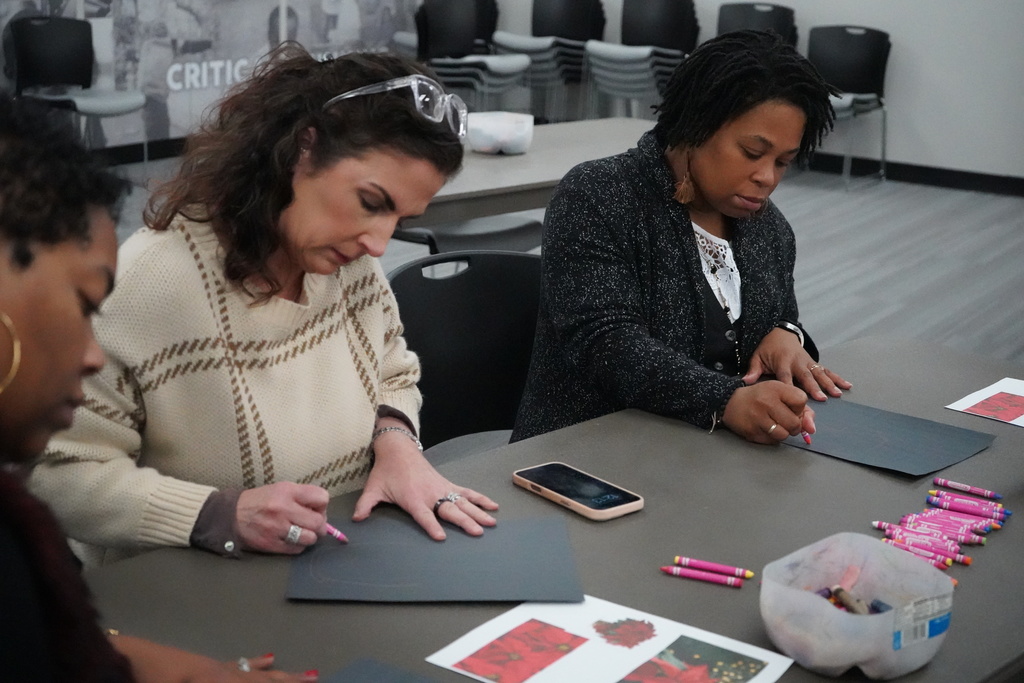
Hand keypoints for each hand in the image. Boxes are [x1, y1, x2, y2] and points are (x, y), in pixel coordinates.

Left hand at [113, 637, 317, 681]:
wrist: (113, 663)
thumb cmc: (147, 681)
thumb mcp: (191, 680)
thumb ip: (227, 675)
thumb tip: (255, 664)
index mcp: (217, 681)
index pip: (262, 682)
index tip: (312, 680)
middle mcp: (221, 674)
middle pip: (262, 679)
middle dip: (288, 681)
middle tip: (314, 677)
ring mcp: (210, 668)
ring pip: (253, 673)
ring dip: (276, 676)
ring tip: (302, 674)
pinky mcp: (196, 667)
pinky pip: (235, 667)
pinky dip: (254, 664)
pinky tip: (263, 656)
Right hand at [235, 482, 328, 553]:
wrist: (231, 515)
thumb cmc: (260, 501)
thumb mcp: (281, 489)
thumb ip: (302, 496)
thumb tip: (321, 509)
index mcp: (288, 491)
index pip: (322, 498)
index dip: (322, 505)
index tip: (316, 509)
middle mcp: (284, 509)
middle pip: (319, 522)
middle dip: (319, 525)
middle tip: (311, 524)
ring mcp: (278, 528)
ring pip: (310, 538)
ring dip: (310, 537)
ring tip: (302, 532)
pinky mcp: (272, 544)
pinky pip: (297, 549)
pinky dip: (298, 546)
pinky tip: (291, 540)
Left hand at [353, 429, 498, 539]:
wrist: (399, 449)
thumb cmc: (386, 471)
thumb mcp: (373, 488)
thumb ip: (365, 505)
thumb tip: (356, 519)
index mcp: (413, 498)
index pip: (424, 515)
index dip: (431, 526)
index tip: (441, 537)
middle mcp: (430, 493)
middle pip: (450, 510)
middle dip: (465, 521)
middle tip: (477, 532)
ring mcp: (442, 488)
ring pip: (463, 502)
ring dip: (478, 512)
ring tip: (491, 523)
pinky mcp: (447, 484)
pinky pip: (467, 492)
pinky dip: (480, 498)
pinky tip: (493, 506)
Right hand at [722, 381, 815, 443]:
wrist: (731, 402)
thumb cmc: (760, 397)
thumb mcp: (780, 394)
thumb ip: (801, 409)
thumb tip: (811, 429)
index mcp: (776, 388)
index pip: (801, 401)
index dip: (798, 407)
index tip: (789, 406)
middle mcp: (767, 402)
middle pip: (794, 423)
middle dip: (793, 425)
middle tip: (784, 420)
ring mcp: (758, 418)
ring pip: (784, 435)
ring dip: (783, 433)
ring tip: (775, 425)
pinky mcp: (751, 431)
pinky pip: (772, 441)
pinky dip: (772, 438)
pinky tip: (765, 429)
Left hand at [744, 328, 850, 400]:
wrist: (779, 332)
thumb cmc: (767, 348)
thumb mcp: (757, 357)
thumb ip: (753, 369)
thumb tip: (746, 381)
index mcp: (782, 362)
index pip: (786, 376)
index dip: (790, 386)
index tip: (795, 398)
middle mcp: (797, 362)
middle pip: (806, 376)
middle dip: (814, 387)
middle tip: (821, 398)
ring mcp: (807, 362)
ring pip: (819, 373)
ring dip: (829, 383)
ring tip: (837, 394)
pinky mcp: (814, 362)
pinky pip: (827, 370)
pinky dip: (837, 378)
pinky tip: (847, 385)